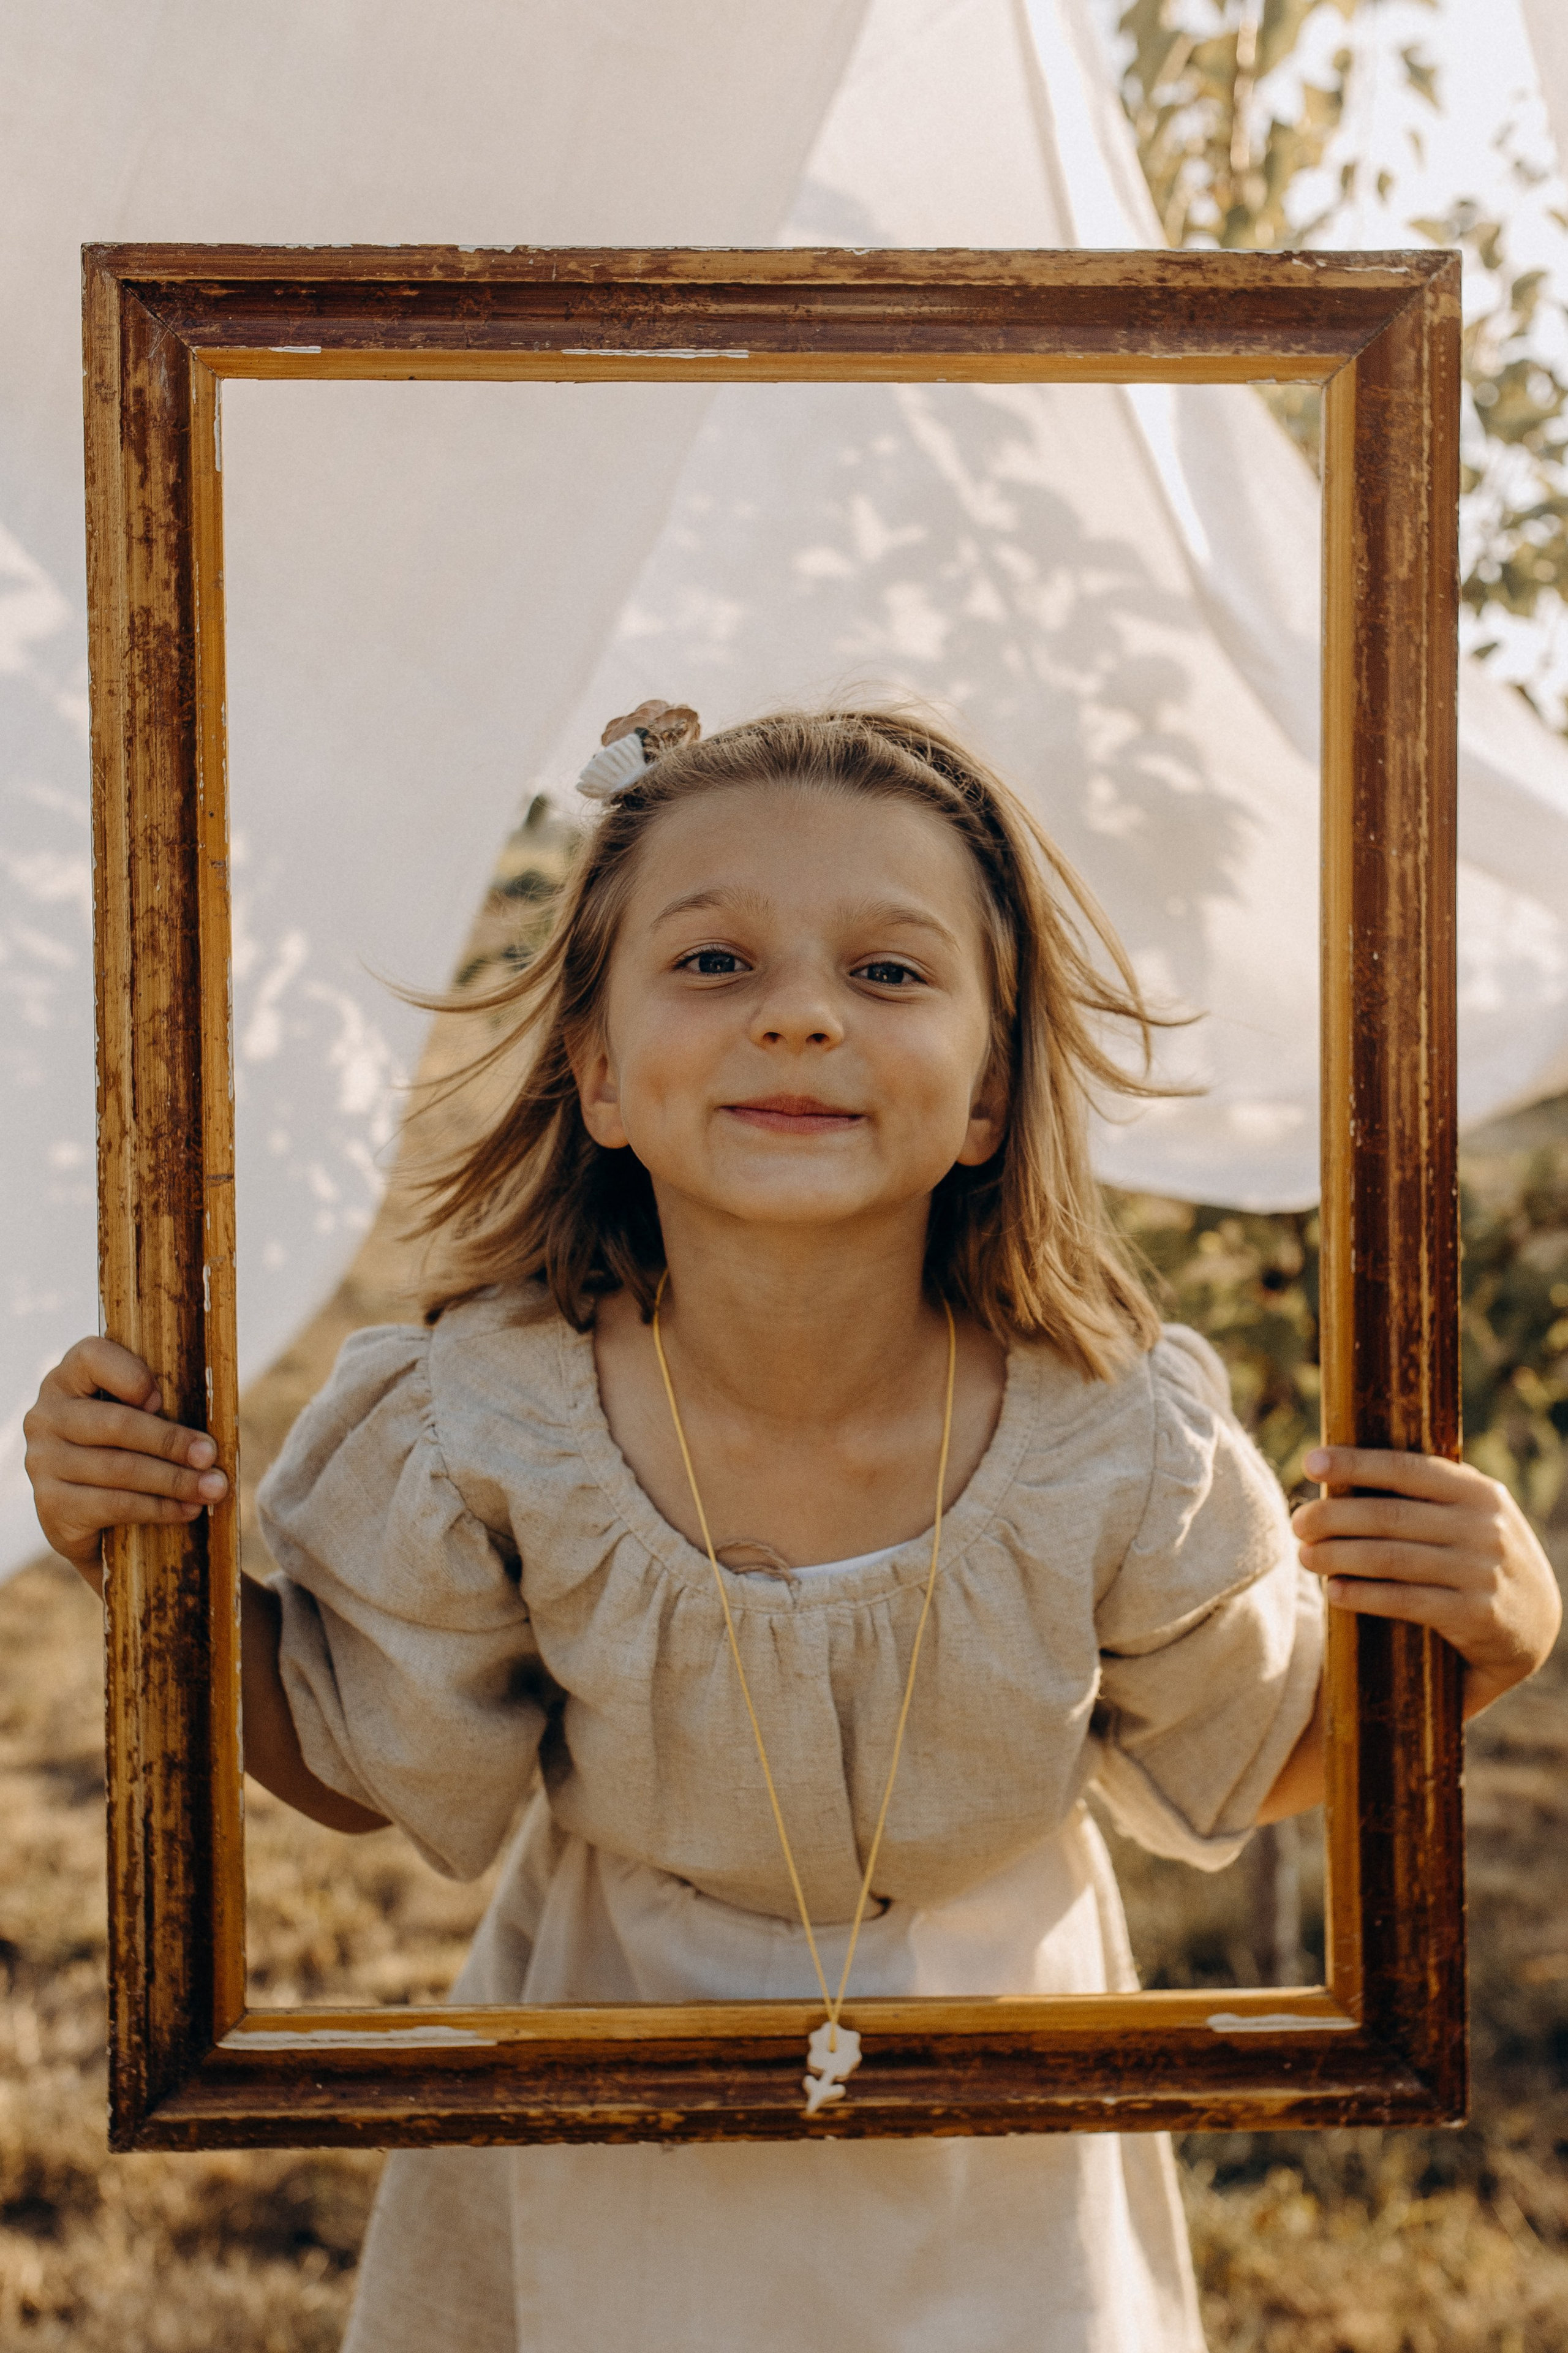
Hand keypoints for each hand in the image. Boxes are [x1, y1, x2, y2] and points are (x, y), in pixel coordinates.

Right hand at [23, 1335, 384, 1835]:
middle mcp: (45, 1417)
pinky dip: (153, 1509)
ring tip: (216, 1489)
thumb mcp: (178, 1421)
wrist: (144, 1542)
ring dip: (171, 1479)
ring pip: (112, 1467)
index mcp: (72, 1379)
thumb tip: (277, 1360)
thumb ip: (186, 1395)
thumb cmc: (171, 1464)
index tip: (166, 1394)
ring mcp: (41, 1468)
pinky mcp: (53, 1516)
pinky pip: (106, 1507)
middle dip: (169, 1440)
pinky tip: (188, 1512)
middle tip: (215, 1454)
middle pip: (110, 1422)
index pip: (88, 1354)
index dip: (125, 1369)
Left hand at [1291, 1447, 1562, 1717]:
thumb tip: (1341, 1474)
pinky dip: (1364, 1595)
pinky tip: (1334, 1592)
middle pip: (1389, 1515)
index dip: (1356, 1463)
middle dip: (1333, 1516)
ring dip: (1338, 1556)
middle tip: (1298, 1523)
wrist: (1536, 1625)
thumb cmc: (1478, 1559)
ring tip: (1305, 1557)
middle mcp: (1483, 1527)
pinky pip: (1407, 1601)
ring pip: (1392, 1558)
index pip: (1407, 1469)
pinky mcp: (1476, 1615)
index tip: (1310, 1462)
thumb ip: (1423, 1497)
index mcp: (1477, 1492)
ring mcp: (1482, 1571)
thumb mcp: (1467, 1517)